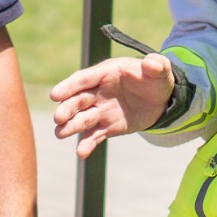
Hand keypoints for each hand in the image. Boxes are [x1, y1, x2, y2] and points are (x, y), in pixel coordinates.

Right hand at [49, 53, 173, 158]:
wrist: (161, 100)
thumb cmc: (156, 79)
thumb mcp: (160, 70)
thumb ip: (156, 65)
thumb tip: (151, 63)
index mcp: (107, 73)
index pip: (85, 79)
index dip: (70, 86)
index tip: (55, 95)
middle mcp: (99, 92)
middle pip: (78, 100)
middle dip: (67, 108)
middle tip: (58, 118)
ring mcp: (101, 110)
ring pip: (83, 119)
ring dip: (71, 126)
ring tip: (60, 134)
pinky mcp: (107, 127)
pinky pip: (95, 136)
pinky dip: (87, 144)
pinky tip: (81, 153)